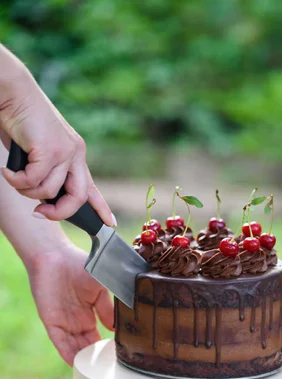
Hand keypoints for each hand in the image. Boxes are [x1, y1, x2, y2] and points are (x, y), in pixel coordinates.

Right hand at [0, 49, 113, 224]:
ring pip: (49, 192)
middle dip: (58, 213)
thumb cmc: (19, 121)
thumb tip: (42, 197)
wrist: (11, 93)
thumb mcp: (37, 151)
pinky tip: (7, 170)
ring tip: (13, 176)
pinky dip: (17, 180)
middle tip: (39, 214)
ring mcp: (64, 151)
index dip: (102, 207)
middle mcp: (75, 153)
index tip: (111, 223)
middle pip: (77, 198)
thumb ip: (44, 171)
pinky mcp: (50, 150)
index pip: (91, 186)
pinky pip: (33, 181)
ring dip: (26, 191)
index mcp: (74, 153)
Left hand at [28, 243, 113, 365]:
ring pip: (74, 347)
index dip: (107, 347)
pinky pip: (59, 342)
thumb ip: (108, 307)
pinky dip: (67, 353)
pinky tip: (75, 364)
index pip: (99, 336)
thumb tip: (116, 328)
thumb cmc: (82, 266)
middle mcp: (78, 321)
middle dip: (95, 357)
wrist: (56, 256)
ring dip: (83, 358)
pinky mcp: (51, 322)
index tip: (118, 356)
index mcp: (91, 313)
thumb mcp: (102, 287)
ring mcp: (64, 322)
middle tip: (107, 369)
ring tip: (94, 371)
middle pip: (87, 345)